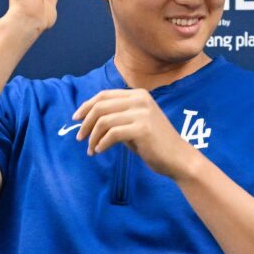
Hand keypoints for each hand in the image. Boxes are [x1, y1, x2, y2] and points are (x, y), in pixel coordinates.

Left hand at [73, 89, 198, 179]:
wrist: (178, 158)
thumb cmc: (153, 143)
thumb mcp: (132, 124)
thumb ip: (114, 117)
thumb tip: (85, 119)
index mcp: (137, 94)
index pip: (104, 95)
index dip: (86, 106)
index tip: (75, 119)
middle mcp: (140, 99)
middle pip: (100, 106)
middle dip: (85, 123)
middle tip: (80, 138)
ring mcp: (142, 113)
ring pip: (104, 121)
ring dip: (92, 137)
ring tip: (91, 149)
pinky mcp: (142, 128)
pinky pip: (112, 134)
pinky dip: (101, 144)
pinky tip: (100, 151)